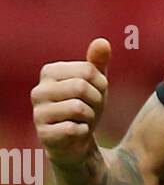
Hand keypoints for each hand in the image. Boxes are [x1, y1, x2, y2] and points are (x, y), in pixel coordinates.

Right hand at [31, 37, 110, 166]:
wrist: (76, 142)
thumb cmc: (86, 107)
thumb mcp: (95, 84)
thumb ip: (97, 63)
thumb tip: (103, 42)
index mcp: (49, 72)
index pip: (87, 70)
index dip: (101, 85)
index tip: (97, 93)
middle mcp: (39, 90)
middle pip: (81, 87)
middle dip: (96, 101)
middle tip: (92, 110)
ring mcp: (39, 113)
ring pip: (78, 108)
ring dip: (90, 117)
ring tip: (84, 120)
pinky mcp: (44, 134)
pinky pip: (74, 128)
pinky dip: (84, 131)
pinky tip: (78, 132)